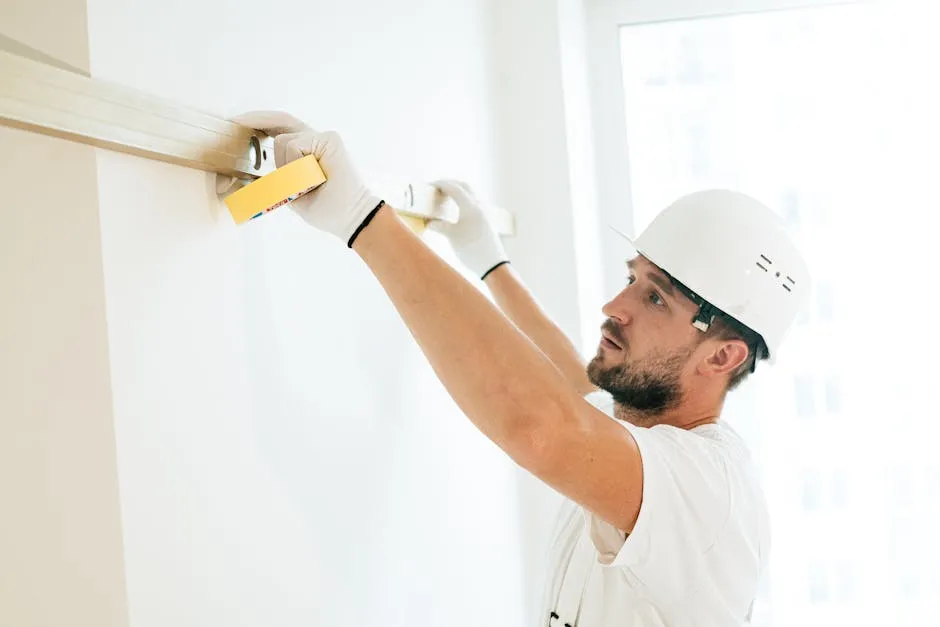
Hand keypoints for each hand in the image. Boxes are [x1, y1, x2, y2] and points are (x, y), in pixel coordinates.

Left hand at [229, 111, 382, 245]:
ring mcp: (323, 137)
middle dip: (256, 120)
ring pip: (282, 141)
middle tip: (235, 121)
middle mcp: (315, 139)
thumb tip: (242, 177)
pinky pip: (295, 146)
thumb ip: (273, 178)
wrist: (349, 217)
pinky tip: (313, 178)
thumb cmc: (325, 209)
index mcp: (306, 150)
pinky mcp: (329, 138)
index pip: (281, 128)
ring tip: (306, 185)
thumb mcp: (290, 193)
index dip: (260, 121)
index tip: (238, 121)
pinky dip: (297, 167)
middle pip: (279, 123)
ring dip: (286, 168)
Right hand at [431, 180, 508, 278]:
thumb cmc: (471, 250)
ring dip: (458, 191)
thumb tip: (429, 222)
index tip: (430, 185)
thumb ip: (440, 226)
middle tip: (437, 187)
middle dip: (451, 183)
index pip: (454, 188)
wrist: (492, 264)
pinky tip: (457, 208)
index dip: (441, 185)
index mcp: (470, 207)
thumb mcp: (452, 237)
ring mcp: (484, 212)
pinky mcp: (486, 220)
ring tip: (445, 196)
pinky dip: (464, 200)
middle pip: (464, 186)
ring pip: (471, 194)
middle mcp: (479, 206)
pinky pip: (474, 203)